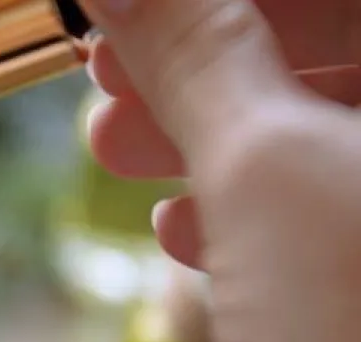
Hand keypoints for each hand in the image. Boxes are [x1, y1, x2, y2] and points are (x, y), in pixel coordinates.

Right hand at [80, 0, 360, 341]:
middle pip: (324, 42)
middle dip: (201, 49)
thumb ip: (192, 49)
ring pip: (319, 121)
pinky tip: (183, 229)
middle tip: (103, 68)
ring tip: (112, 144)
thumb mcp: (269, 178)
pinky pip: (328, 199)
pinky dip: (248, 200)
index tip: (123, 11)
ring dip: (205, 126)